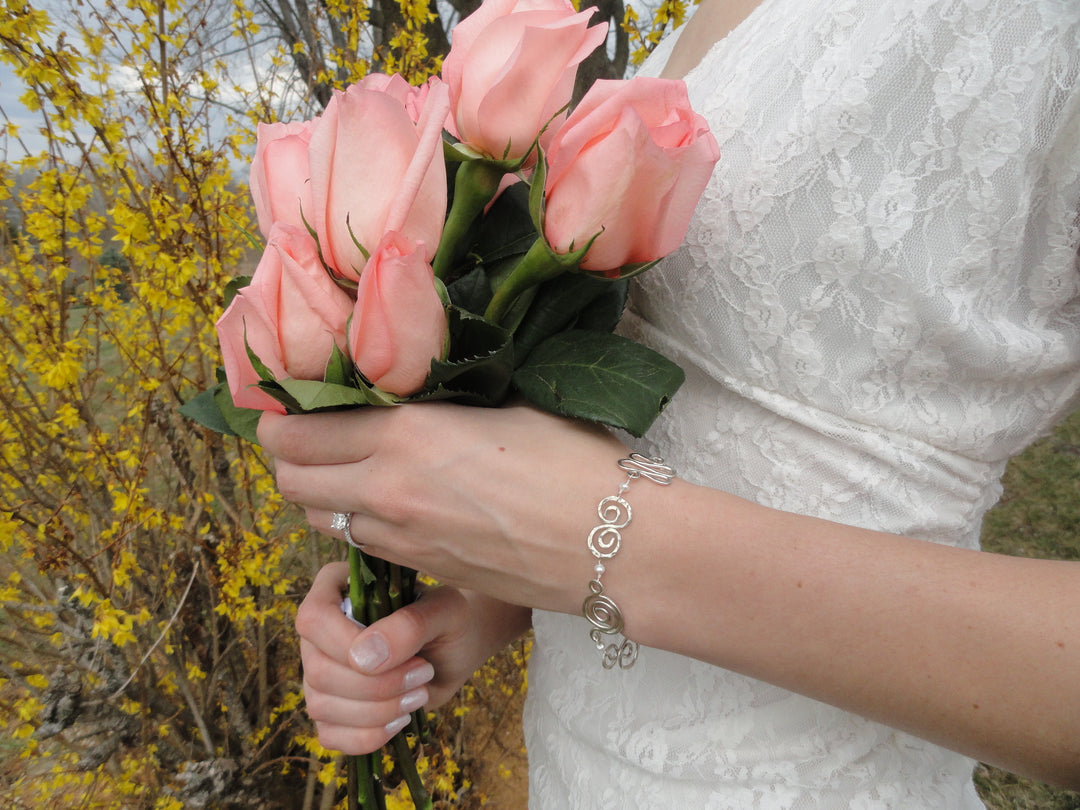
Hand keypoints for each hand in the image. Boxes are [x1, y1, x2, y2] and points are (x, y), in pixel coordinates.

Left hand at [259, 402, 628, 613]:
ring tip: (346, 471)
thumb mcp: (508, 406)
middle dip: (288, 457)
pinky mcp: (420, 570)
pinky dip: (354, 524)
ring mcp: (401, 539)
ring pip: (319, 519)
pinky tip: (387, 504)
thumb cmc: (575, 462)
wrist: (611, 545)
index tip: (284, 404)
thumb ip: (446, 400)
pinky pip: (359, 545)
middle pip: (292, 482)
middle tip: (308, 436)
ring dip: (319, 494)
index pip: (300, 431)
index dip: (279, 417)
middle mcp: (387, 490)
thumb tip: (414, 387)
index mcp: (406, 435)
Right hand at [297, 562, 529, 754]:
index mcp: (336, 589)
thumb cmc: (449, 619)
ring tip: (419, 694)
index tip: (403, 658)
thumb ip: (410, 625)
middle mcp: (318, 633)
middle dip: (378, 685)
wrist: (456, 648)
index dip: (348, 646)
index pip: (314, 619)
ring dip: (378, 711)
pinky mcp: (331, 711)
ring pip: (321, 706)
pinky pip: (330, 735)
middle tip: (424, 674)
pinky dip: (369, 736)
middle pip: (319, 671)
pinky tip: (400, 719)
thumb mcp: (445, 611)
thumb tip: (363, 658)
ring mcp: (319, 673)